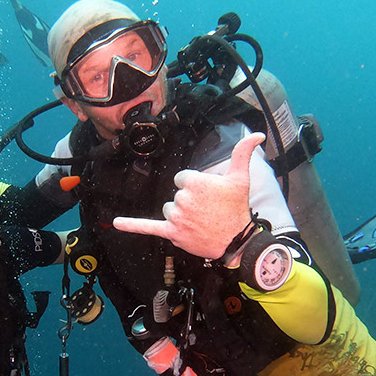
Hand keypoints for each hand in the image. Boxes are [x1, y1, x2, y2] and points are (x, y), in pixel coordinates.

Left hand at [113, 133, 264, 257]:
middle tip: (208, 210)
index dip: (195, 187)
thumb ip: (243, 153)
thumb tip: (258, 135)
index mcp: (195, 182)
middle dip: (190, 202)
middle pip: (176, 195)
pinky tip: (117, 223)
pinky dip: (132, 225)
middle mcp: (183, 198)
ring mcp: (176, 217)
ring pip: (170, 210)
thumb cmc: (237, 209)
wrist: (237, 240)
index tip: (208, 196)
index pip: (182, 179)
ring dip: (181, 215)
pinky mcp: (172, 233)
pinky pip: (149, 226)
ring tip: (199, 221)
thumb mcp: (241, 178)